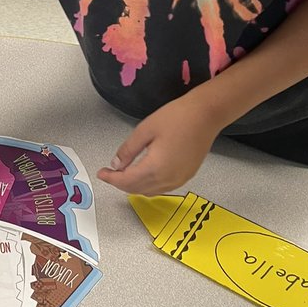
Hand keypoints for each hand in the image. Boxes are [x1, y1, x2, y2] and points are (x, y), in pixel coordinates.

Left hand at [96, 96, 220, 194]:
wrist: (206, 115)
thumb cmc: (177, 117)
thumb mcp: (145, 130)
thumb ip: (128, 150)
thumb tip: (116, 165)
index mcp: (156, 168)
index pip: (127, 181)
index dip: (111, 178)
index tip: (101, 173)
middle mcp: (168, 179)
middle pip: (137, 189)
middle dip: (120, 183)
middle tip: (109, 173)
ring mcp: (180, 180)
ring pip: (150, 191)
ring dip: (134, 186)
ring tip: (123, 173)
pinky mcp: (187, 176)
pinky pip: (162, 188)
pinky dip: (148, 185)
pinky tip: (143, 175)